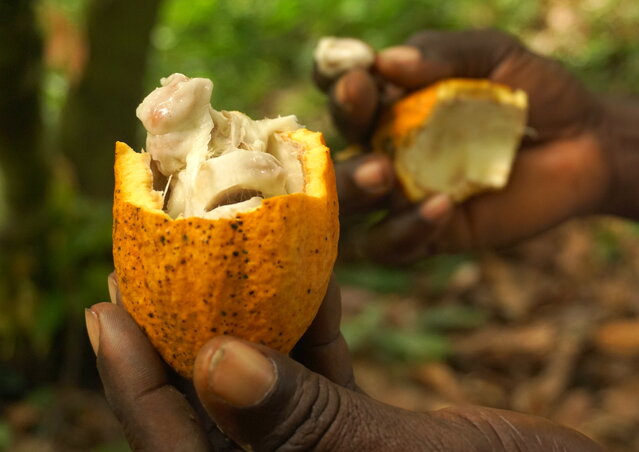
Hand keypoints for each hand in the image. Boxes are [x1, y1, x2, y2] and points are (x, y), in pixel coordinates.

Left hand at [88, 275, 602, 450]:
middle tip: (152, 255)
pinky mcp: (365, 430)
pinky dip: (312, 319)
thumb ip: (303, 425)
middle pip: (210, 402)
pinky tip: (309, 268)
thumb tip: (216, 362)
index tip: (107, 304)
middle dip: (181, 327)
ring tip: (223, 245)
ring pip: (265, 378)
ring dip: (249, 311)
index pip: (176, 443)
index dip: (132, 378)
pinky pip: (321, 370)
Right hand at [320, 29, 608, 262]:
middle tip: (363, 107)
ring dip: (352, 190)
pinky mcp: (429, 234)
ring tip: (382, 173)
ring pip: (347, 207)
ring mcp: (402, 196)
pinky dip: (407, 229)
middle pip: (332, 147)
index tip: (356, 72)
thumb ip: (444, 54)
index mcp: (394, 101)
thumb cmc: (537, 94)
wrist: (586, 145)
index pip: (344, 91)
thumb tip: (387, 61)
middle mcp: (386, 148)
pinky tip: (442, 207)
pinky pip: (394, 244)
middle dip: (341, 127)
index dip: (335, 80)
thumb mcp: (496, 56)